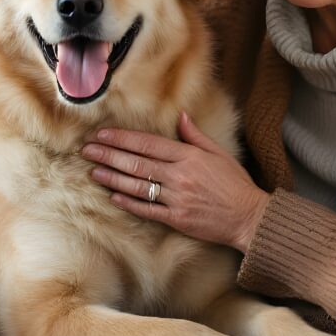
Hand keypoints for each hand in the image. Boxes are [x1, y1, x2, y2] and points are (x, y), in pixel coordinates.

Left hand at [81, 112, 269, 251]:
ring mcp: (177, 198)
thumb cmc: (235, 184)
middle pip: (136, 162)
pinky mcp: (177, 219)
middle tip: (87, 149)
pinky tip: (113, 195)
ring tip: (93, 170)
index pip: (148, 144)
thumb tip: (180, 116)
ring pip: (137, 185)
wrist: (249, 217)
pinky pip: (147, 209)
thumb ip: (195, 136)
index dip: (122, 138)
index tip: (102, 134)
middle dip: (108, 155)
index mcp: (189, 156)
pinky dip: (128, 202)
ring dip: (112, 177)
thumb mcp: (218, 154)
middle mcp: (180, 175)